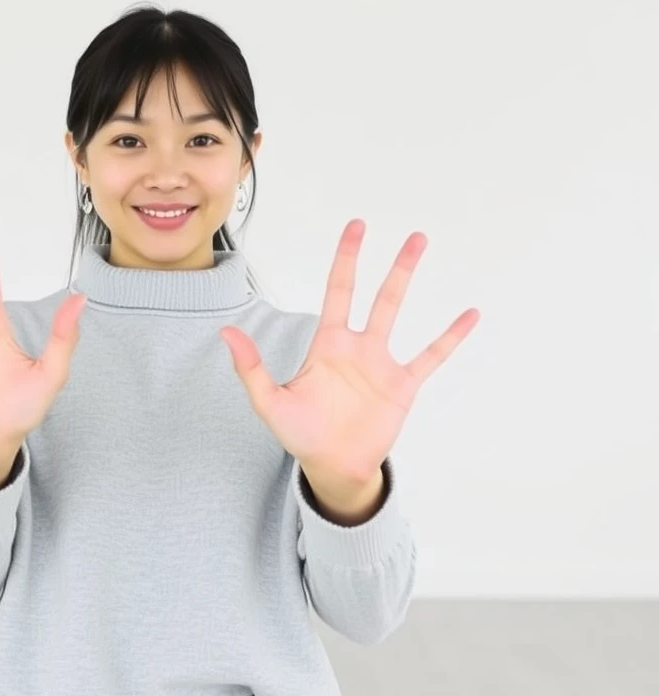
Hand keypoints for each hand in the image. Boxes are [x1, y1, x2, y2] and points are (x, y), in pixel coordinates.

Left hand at [220, 220, 478, 498]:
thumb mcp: (269, 402)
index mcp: (328, 344)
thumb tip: (226, 333)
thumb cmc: (301, 434)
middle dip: (394, 265)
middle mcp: (357, 346)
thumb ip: (251, 368)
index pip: (340, 290)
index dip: (346, 259)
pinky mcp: (402, 386)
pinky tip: (470, 315)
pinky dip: (450, 337)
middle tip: (413, 235)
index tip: (357, 228)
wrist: (332, 467)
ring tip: (424, 250)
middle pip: (377, 294)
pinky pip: (431, 356)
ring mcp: (382, 364)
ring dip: (410, 281)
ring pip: (399, 313)